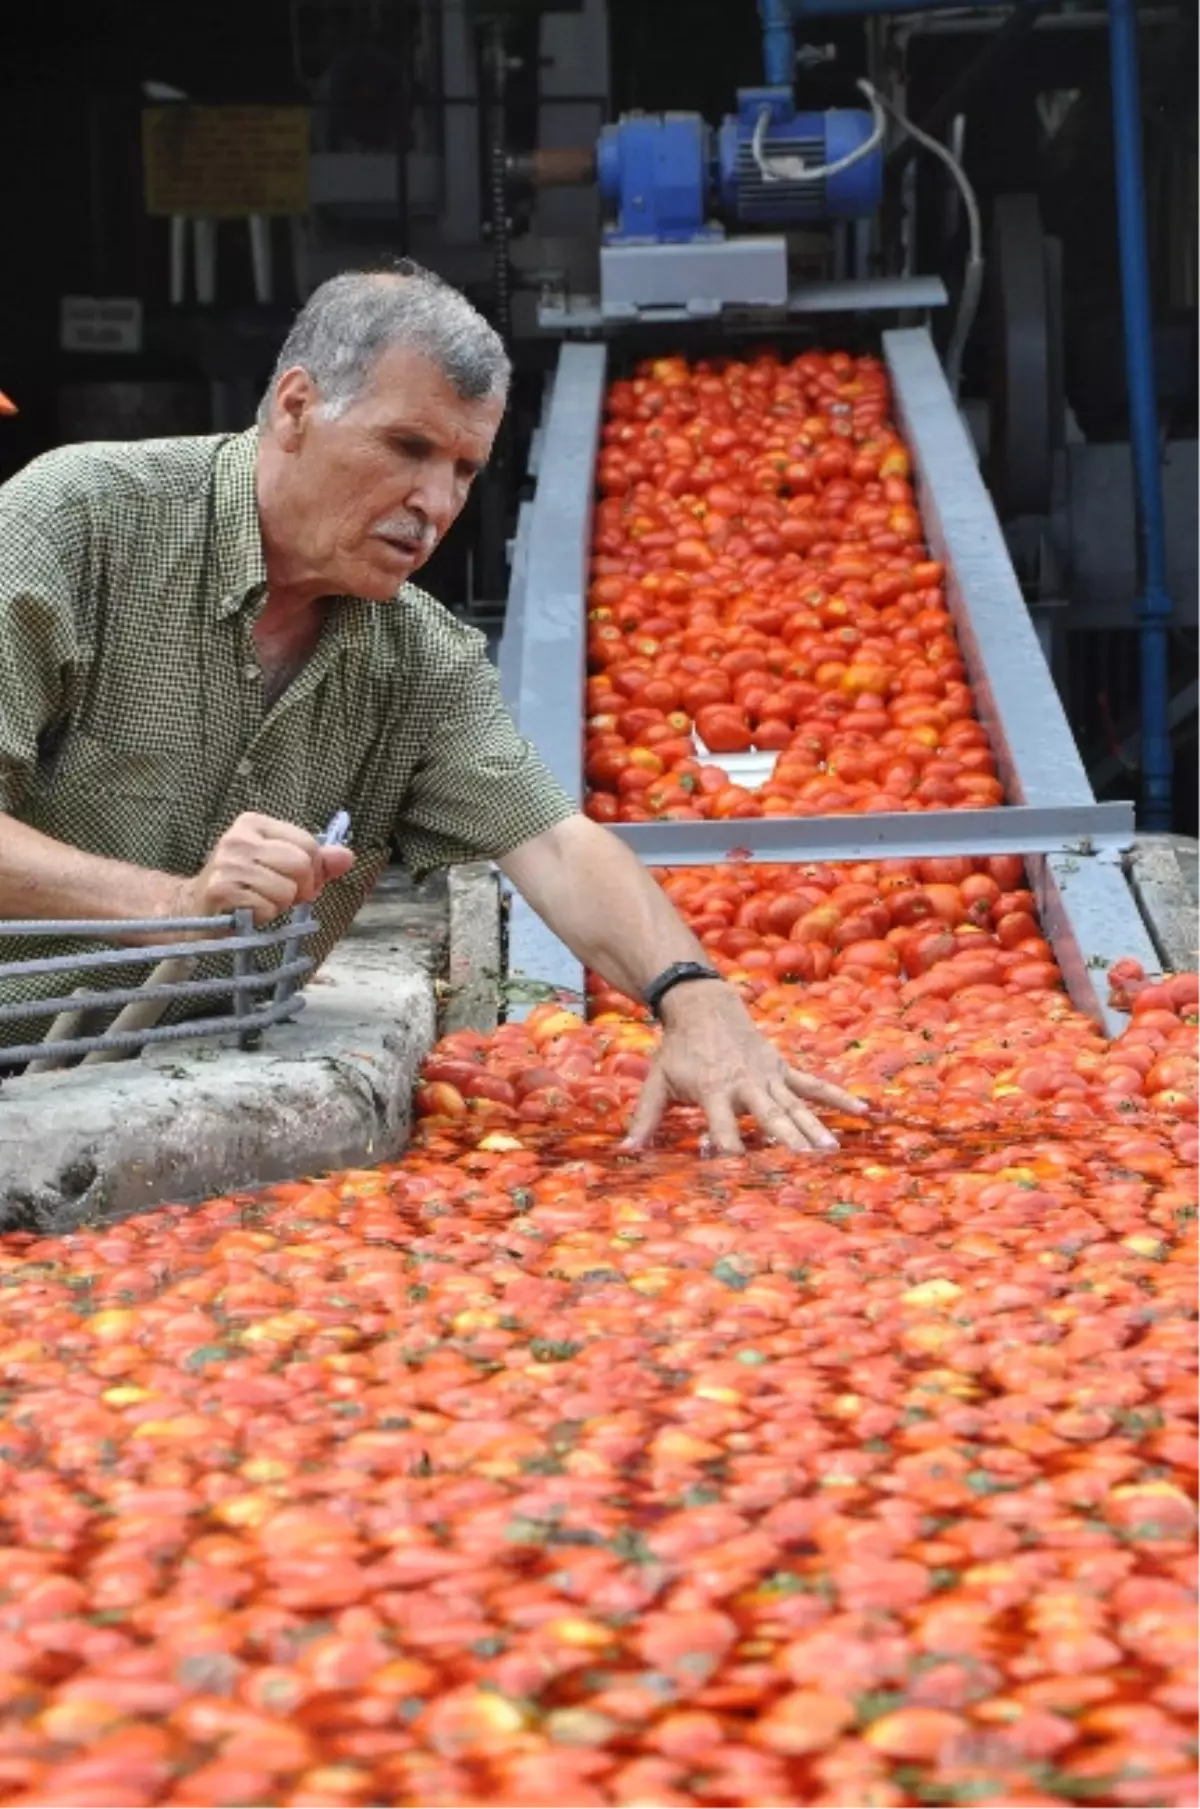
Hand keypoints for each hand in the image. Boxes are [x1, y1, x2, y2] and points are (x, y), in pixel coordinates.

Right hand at [175, 813, 354, 926]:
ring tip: (259, 902)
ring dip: (279, 905)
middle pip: (301, 865)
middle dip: (300, 889)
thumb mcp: (279, 866)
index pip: (309, 845)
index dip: (314, 871)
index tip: (299, 883)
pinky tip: (247, 911)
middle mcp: (239, 838)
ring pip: (287, 890)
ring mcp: (228, 863)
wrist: (192, 909)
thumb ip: (316, 861)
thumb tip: (346, 857)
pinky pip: (267, 908)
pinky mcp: (221, 889)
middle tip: (282, 896)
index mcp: (254, 823)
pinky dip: (263, 916)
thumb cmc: (241, 886)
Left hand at [623, 982, 867, 1155]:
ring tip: (832, 1151)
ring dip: (814, 1127)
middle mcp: (745, 1084)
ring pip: (795, 1105)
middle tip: (803, 1164)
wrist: (702, 1005)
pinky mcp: (782, 1068)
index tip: (739, 1173)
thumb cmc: (677, 1050)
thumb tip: (626, 1152)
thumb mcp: (656, 1081)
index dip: (729, 1149)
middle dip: (785, 1141)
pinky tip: (862, 1110)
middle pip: (768, 1117)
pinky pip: (813, 1084)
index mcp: (713, 1091)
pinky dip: (837, 1096)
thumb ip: (644, 1119)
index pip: (724, 1128)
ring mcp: (768, 1075)